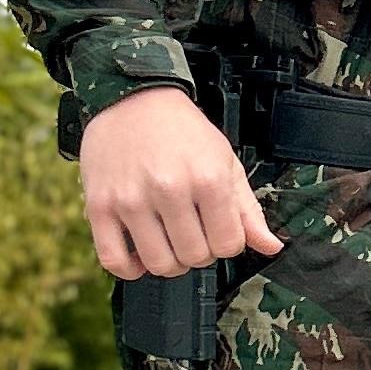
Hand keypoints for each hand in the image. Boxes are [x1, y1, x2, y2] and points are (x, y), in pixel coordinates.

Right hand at [79, 86, 282, 279]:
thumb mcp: (226, 163)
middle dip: (199, 253)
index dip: (227, 243)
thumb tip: (271, 247)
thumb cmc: (183, 132)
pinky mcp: (99, 206)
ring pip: (159, 263)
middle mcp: (169, 190)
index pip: (229, 244)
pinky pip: (114, 260)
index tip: (217, 230)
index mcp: (207, 179)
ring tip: (169, 243)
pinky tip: (139, 254)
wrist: (134, 100)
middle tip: (193, 234)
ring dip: (169, 263)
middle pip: (194, 257)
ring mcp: (131, 199)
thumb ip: (248, 210)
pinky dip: (130, 269)